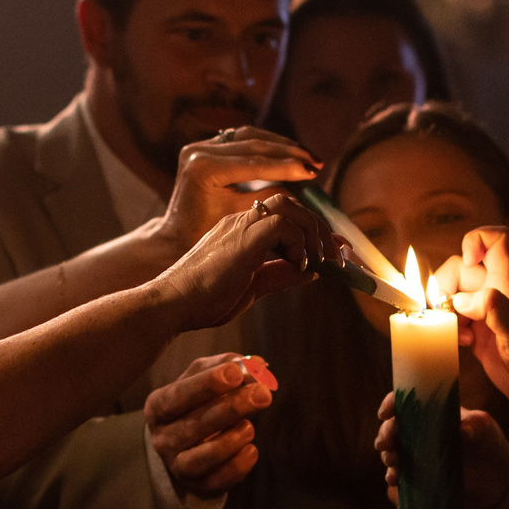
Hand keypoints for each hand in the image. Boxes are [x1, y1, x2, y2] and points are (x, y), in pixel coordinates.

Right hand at [147, 354, 277, 497]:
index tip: (234, 374)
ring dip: (231, 441)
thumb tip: (258, 365)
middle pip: (194, 425)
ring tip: (250, 426)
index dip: (206, 385)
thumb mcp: (207, 377)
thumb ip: (231, 365)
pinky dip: (237, 466)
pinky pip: (217, 480)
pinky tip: (251, 450)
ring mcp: (177, 465)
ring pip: (201, 458)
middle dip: (231, 408)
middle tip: (262, 394)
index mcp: (158, 405)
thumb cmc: (200, 402)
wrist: (190, 444)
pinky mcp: (197, 485)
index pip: (178, 395)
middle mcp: (162, 437)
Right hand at [151, 196, 337, 332]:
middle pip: (290, 203)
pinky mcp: (242, 237)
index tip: (334, 251)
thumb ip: (281, 275)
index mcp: (240, 230)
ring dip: (312, 230)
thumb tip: (312, 271)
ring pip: (288, 205)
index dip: (313, 229)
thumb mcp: (253, 287)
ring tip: (320, 260)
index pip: (285, 215)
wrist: (172, 304)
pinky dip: (298, 242)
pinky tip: (298, 264)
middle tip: (336, 257)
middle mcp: (240, 220)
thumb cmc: (203, 300)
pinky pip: (282, 223)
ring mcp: (239, 225)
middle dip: (319, 227)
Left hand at [157, 128, 321, 251]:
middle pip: (254, 144)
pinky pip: (243, 138)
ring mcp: (201, 145)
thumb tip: (303, 189)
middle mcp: (199, 151)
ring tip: (307, 156)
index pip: (255, 163)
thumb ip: (269, 200)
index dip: (287, 166)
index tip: (313, 172)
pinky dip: (268, 144)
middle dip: (289, 153)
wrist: (176, 236)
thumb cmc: (207, 235)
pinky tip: (289, 152)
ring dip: (281, 145)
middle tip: (316, 163)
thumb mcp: (240, 218)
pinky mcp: (206, 145)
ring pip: (250, 136)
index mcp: (204, 169)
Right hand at [376, 403, 508, 508]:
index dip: (392, 403)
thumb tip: (462, 429)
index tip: (386, 412)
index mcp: (436, 413)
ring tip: (392, 462)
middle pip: (394, 426)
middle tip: (386, 442)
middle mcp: (423, 431)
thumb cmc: (493, 449)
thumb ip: (478, 426)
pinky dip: (393, 475)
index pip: (408, 401)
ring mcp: (419, 454)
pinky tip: (395, 480)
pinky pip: (399, 473)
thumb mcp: (489, 433)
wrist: (497, 486)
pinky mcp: (419, 475)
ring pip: (392, 449)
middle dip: (385, 432)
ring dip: (386, 454)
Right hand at [423, 227, 508, 422]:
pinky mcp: (481, 338)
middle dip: (445, 285)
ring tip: (456, 331)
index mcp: (508, 284)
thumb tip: (460, 301)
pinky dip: (450, 330)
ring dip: (445, 311)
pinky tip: (463, 345)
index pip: (497, 240)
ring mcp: (488, 316)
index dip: (477, 240)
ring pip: (454, 297)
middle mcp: (496, 295)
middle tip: (445, 310)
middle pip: (461, 269)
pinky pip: (456, 322)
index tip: (468, 263)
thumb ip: (494, 310)